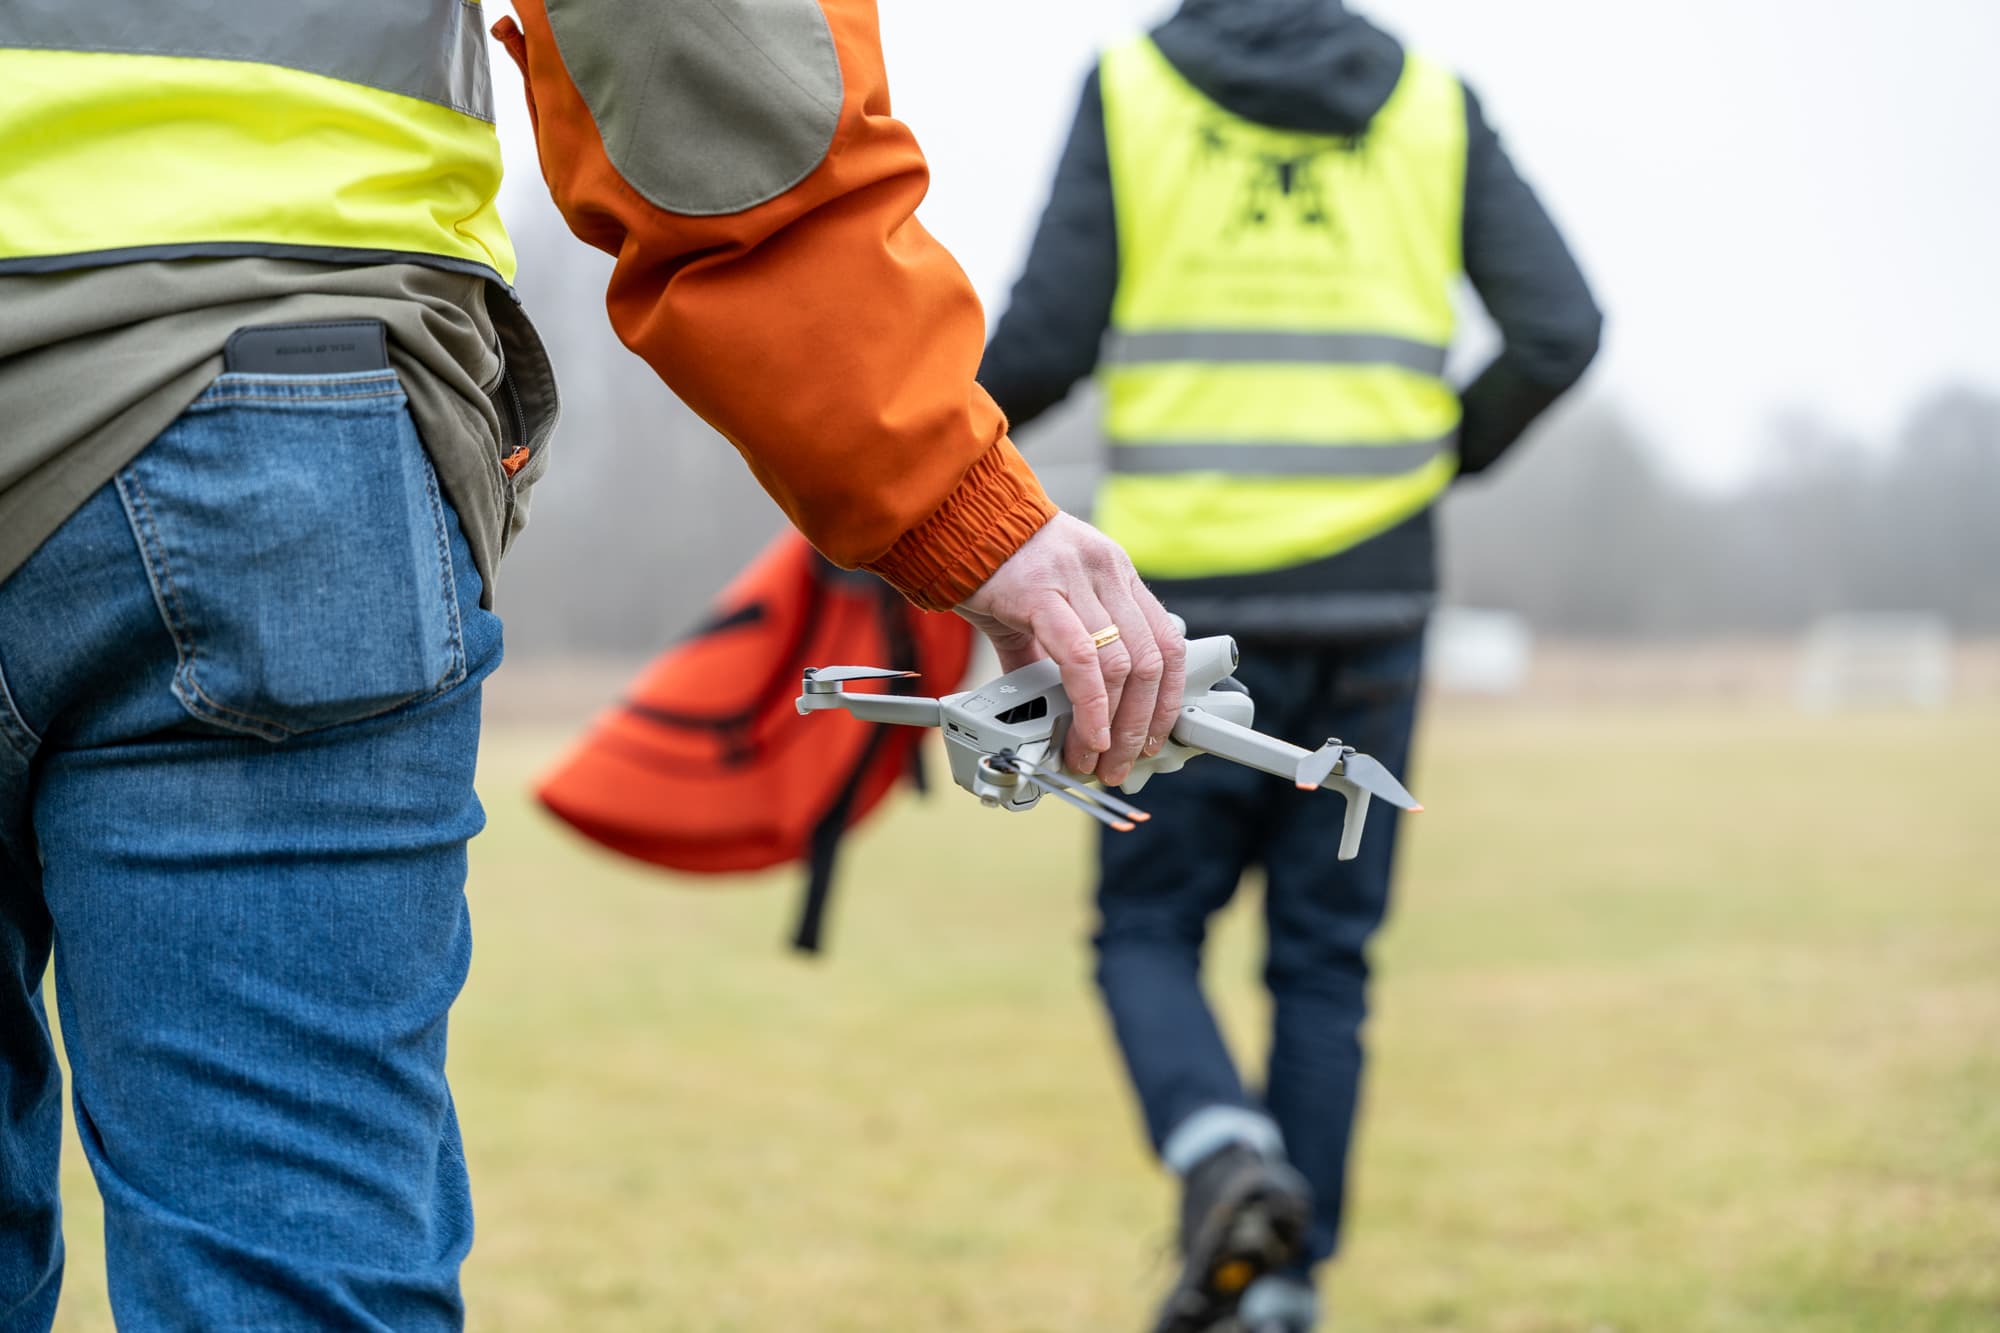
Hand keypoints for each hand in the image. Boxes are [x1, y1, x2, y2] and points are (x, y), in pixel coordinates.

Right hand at [956, 513, 1185, 786]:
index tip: (1152, 735)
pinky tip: (1084, 734)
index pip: (1166, 641)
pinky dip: (1090, 706)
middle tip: (1121, 761)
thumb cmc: (993, 560)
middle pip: (1150, 661)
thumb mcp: (1043, 602)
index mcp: (1115, 573)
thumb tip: (1054, 702)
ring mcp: (1077, 580)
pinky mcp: (1041, 593)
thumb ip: (1053, 649)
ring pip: (1122, 666)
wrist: (951, 519)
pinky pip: (1080, 660)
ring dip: (1113, 726)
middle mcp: (1106, 572)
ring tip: (1093, 757)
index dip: (1167, 697)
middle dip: (1140, 724)